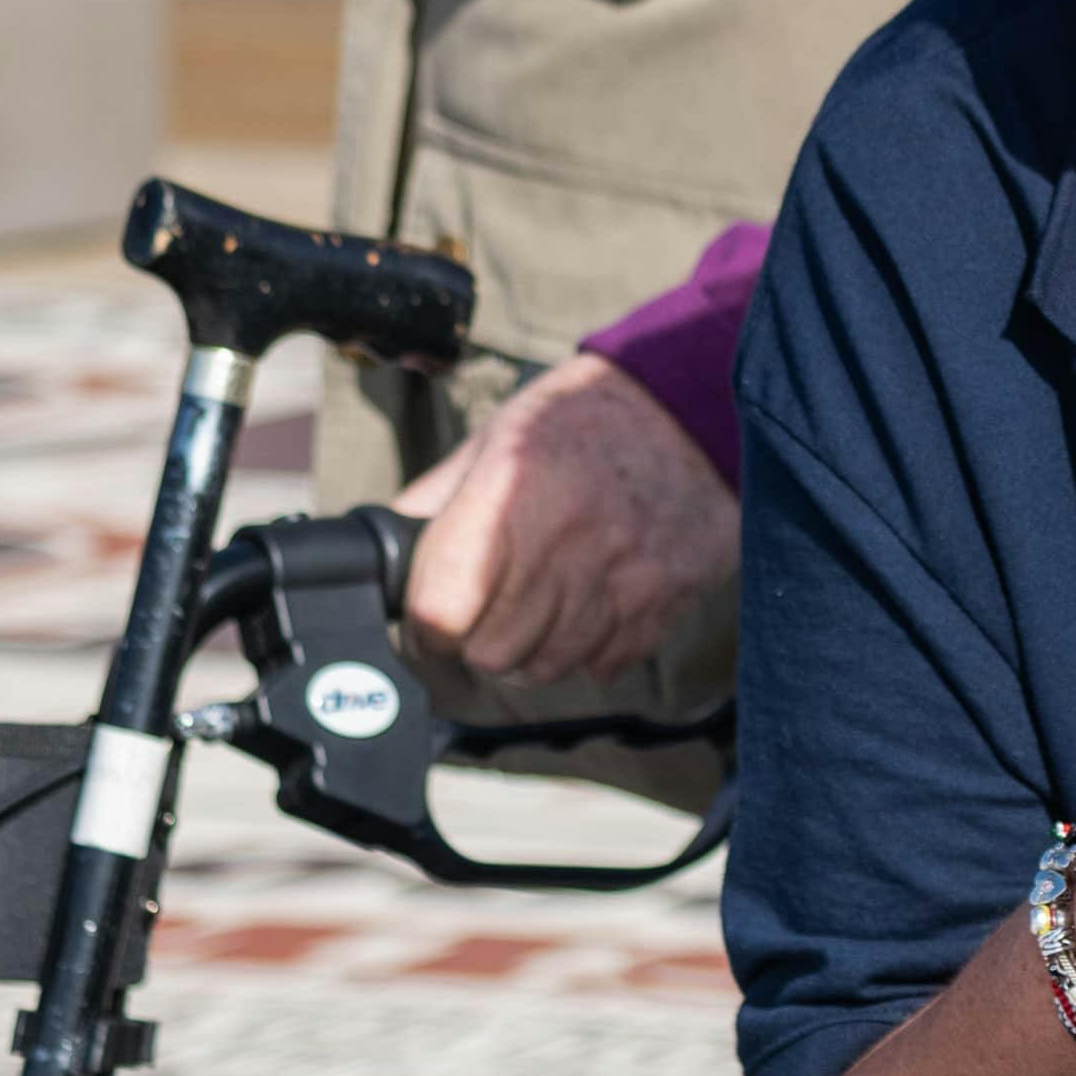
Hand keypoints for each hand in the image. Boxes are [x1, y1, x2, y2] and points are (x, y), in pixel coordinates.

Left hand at [390, 355, 734, 686]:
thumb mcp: (497, 439)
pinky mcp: (663, 597)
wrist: (690, 408)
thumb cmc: (581, 420)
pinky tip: (590, 603)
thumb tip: (385, 556)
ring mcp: (620, 573)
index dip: (426, 627)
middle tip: (490, 609)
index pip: (441, 610)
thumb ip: (438, 502)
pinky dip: (589, 648)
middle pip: (491, 652)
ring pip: (546, 667)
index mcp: (510, 488)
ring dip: (533, 649)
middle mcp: (566, 536)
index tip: (432, 619)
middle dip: (479, 641)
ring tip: (543, 604)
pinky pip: (602, 665)